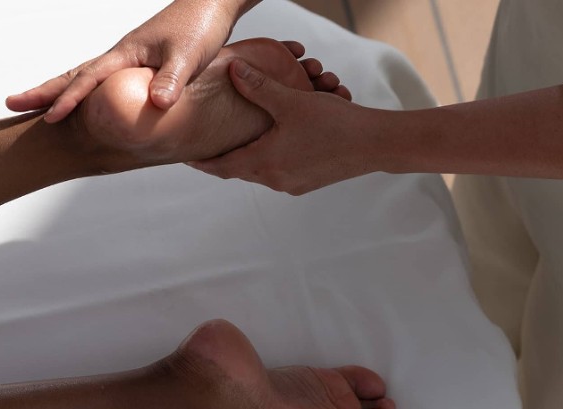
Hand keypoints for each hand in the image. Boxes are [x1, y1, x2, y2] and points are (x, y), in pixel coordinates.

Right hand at [6, 0, 254, 122]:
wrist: (210, 4)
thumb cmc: (200, 25)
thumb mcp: (188, 55)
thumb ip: (172, 79)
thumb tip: (157, 104)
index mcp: (125, 53)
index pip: (89, 78)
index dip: (69, 99)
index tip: (49, 118)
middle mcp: (119, 56)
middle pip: (73, 75)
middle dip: (43, 91)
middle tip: (12, 105)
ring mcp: (125, 60)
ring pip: (83, 78)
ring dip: (58, 91)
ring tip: (34, 106)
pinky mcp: (136, 65)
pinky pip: (100, 82)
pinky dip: (83, 92)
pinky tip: (80, 103)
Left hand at [188, 60, 386, 194]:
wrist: (377, 144)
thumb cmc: (336, 124)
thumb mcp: (292, 101)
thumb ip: (259, 87)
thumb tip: (233, 70)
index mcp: (264, 163)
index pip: (220, 166)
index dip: (201, 161)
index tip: (184, 155)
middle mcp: (275, 179)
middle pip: (238, 169)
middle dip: (223, 156)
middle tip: (207, 144)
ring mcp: (292, 184)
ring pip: (259, 169)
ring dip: (249, 154)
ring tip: (237, 141)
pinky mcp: (307, 181)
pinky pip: (279, 169)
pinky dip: (270, 156)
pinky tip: (272, 142)